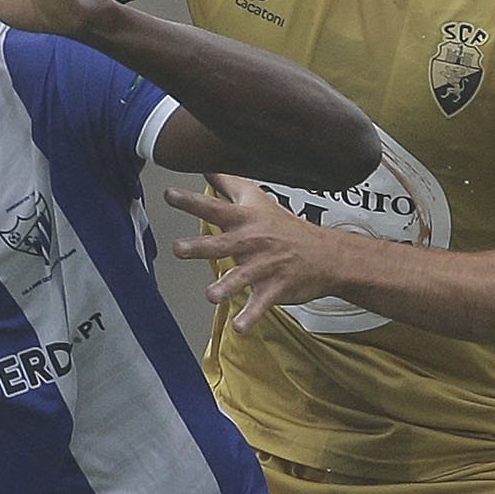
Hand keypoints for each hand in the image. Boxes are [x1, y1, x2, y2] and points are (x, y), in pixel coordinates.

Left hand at [169, 175, 345, 331]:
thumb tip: (206, 165)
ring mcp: (264, 266)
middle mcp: (252, 241)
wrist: (325, 254)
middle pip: (222, 243)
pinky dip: (250, 317)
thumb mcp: (259, 199)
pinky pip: (260, 304)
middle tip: (179, 248)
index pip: (214, 207)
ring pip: (242, 277)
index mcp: (245, 220)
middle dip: (201, 246)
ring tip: (211, 294)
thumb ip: (230, 184)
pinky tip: (239, 327)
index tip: (169, 195)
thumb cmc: (286, 227)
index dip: (190, 200)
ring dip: (226, 286)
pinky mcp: (274, 288)